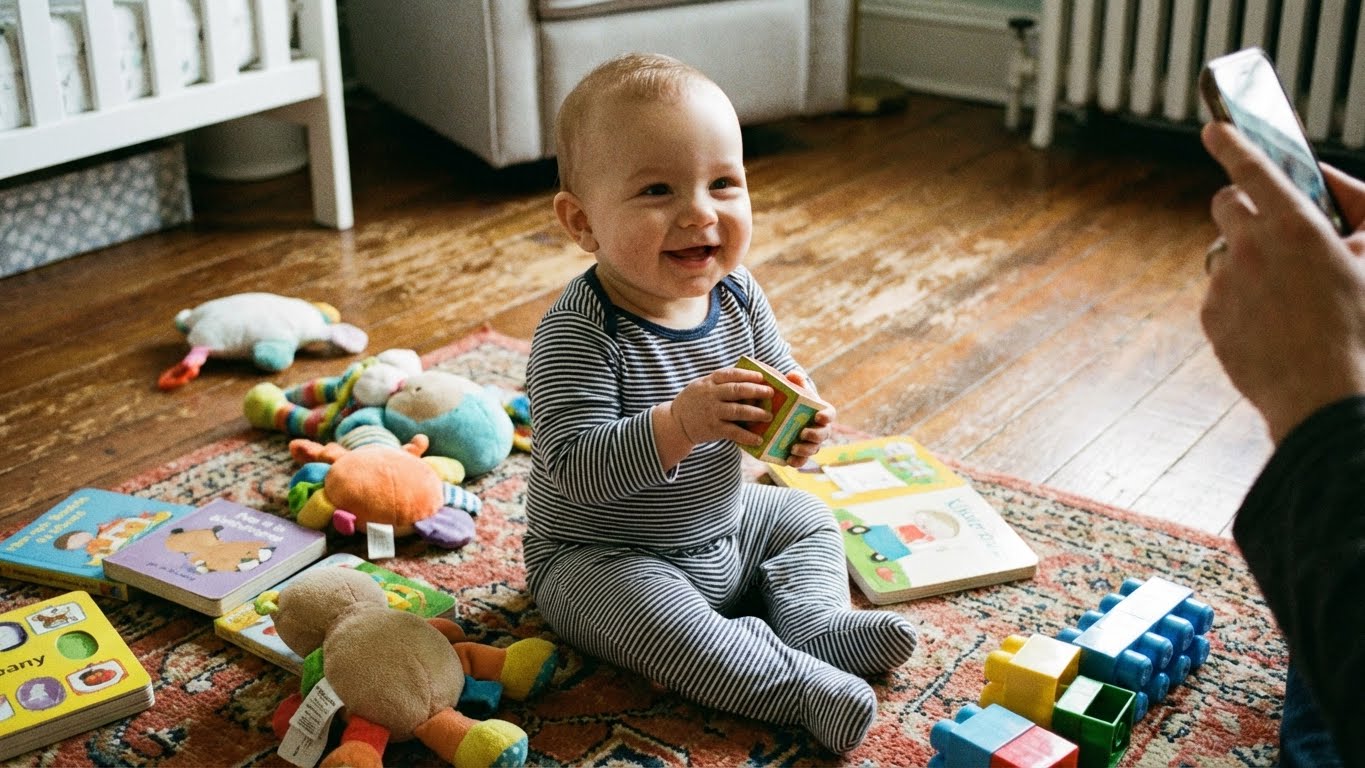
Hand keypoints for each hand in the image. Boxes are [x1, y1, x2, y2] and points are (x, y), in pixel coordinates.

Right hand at [652, 368, 773, 469]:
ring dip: (756, 413)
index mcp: (710, 382)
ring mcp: (712, 412)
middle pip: (737, 391)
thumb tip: (750, 379)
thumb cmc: (695, 401)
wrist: (676, 422)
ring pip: (737, 411)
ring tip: (769, 416)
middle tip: (771, 393)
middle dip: (756, 391)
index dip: (748, 375)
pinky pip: (733, 432)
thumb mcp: (703, 385)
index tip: (762, 377)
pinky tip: (758, 439)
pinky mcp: (713, 429)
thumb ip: (721, 382)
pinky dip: (747, 436)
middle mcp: (711, 396)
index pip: (731, 374)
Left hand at [781, 370, 836, 467]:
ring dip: (806, 450)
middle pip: (823, 434)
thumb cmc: (795, 401)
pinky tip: (788, 459)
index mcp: (822, 413)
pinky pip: (802, 461)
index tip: (818, 416)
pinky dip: (797, 462)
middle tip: (803, 433)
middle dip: (815, 435)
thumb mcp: (796, 389)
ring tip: (793, 447)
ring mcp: (812, 443)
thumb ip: (796, 381)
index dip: (826, 416)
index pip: (830, 414)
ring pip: (814, 449)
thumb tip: (793, 375)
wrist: (785, 416)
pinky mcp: (801, 454)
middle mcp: (821, 430)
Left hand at [1200, 122, 1364, 442]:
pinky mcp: (1211, 318)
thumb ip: (1360, 205)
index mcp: (1294, 226)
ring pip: (1226, 254)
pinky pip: (1221, 295)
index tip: (1215, 127)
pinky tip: (1275, 324)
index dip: (1231, 142)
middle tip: (1272, 225)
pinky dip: (1242, 300)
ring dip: (1250, 261)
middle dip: (1244, 205)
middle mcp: (1249, 248)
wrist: (1328, 396)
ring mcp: (1225, 284)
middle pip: (1226, 204)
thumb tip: (1327, 183)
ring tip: (1290, 294)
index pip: (1252, 167)